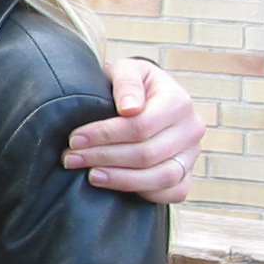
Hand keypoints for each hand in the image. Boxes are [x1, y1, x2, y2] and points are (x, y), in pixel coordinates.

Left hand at [64, 60, 204, 203]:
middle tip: (71, 159)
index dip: (105, 135)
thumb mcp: (125, 70)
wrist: (146, 95)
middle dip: (104, 158)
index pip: (141, 126)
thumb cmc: (130, 84)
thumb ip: (126, 83)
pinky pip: (174, 192)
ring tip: (91, 175)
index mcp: (178, 101)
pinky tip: (116, 185)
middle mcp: (191, 129)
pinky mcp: (187, 172)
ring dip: (122, 180)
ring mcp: (191, 154)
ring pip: (162, 177)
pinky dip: (146, 193)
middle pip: (147, 153)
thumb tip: (129, 108)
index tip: (74, 139)